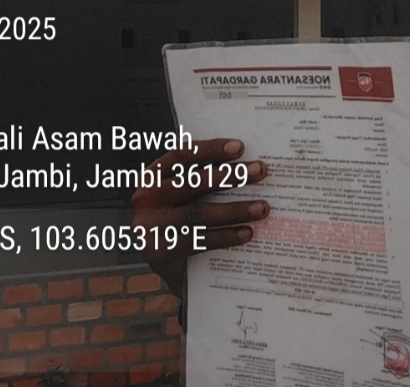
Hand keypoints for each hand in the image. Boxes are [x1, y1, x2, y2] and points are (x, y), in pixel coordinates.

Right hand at [131, 137, 268, 296]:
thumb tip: (244, 166)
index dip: (209, 150)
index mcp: (152, 176)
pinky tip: (247, 232)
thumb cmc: (174, 219)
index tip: (239, 147)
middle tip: (260, 170)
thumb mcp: (179, 194)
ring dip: (234, 210)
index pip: (181, 156)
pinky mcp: (161, 251)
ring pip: (198, 214)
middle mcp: (147, 198)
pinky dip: (226, 236)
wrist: (157, 264)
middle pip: (193, 183)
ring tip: (262, 207)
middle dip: (230, 175)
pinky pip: (199, 241)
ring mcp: (151, 225)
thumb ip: (199, 180)